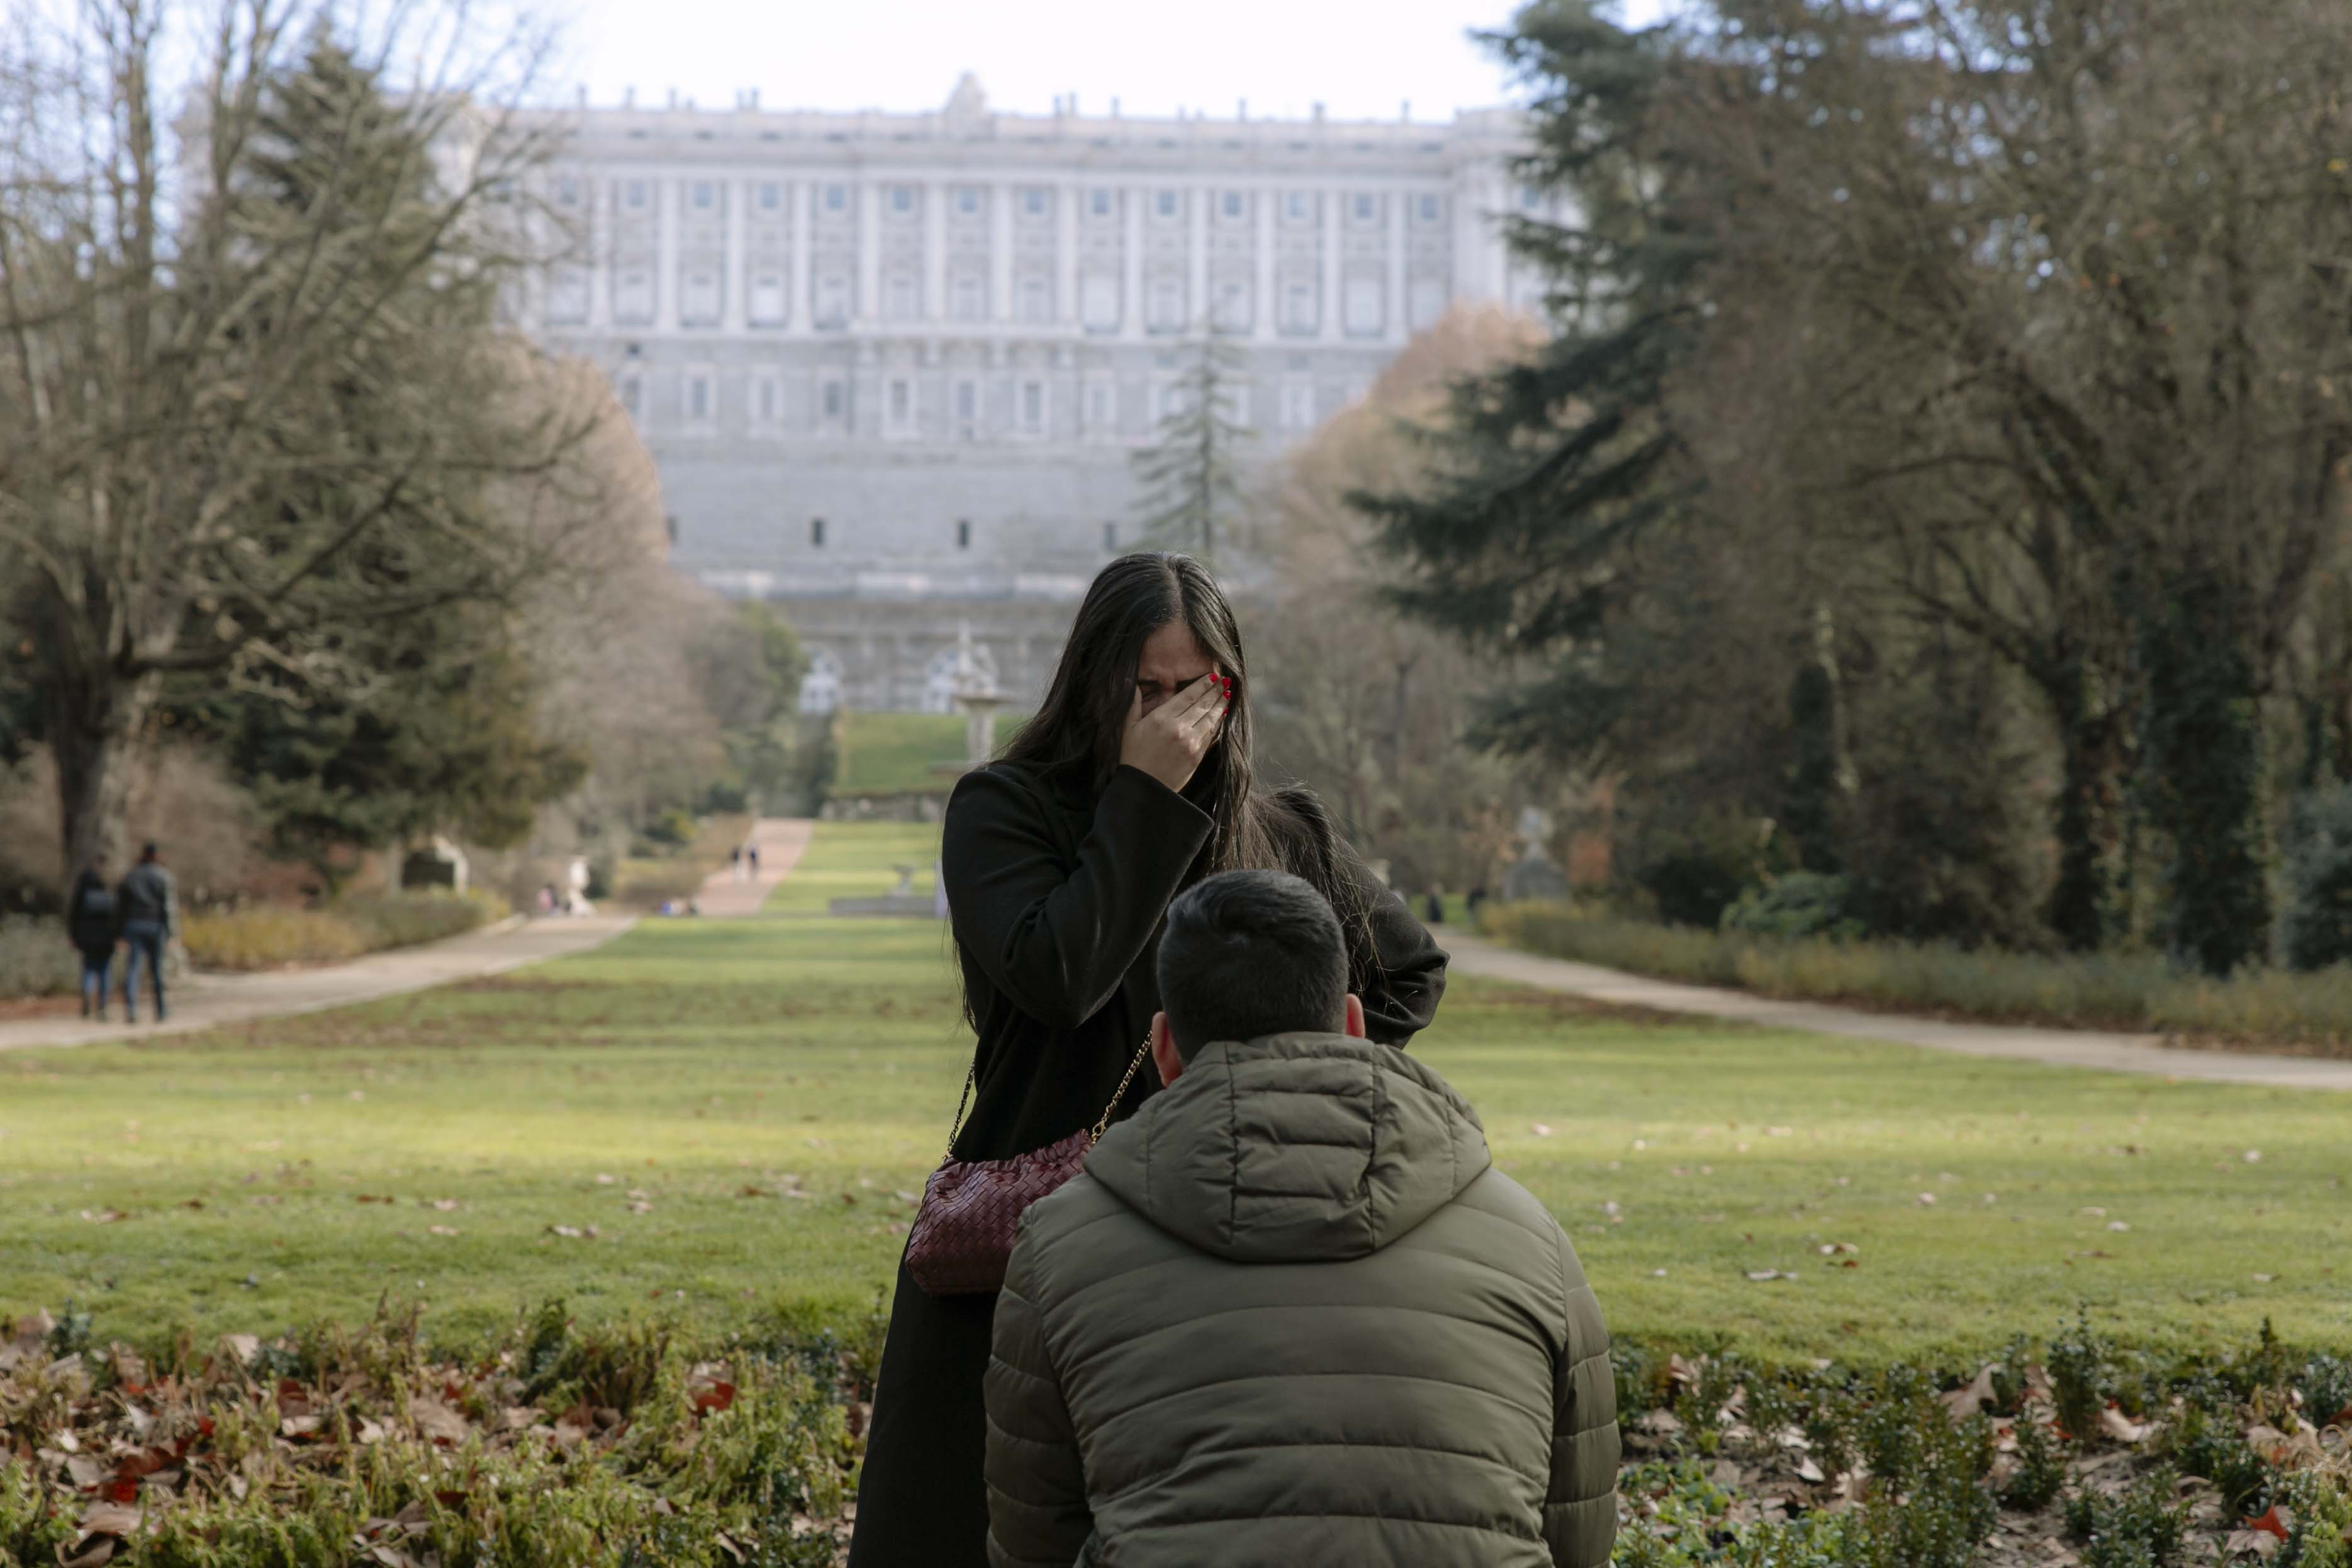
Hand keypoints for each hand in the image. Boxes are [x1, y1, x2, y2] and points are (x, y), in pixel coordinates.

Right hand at [1118, 672, 1228, 794]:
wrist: (1143, 788)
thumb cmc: (1133, 757)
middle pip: (1203, 704)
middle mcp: (1178, 728)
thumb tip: (1133, 684)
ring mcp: (1190, 743)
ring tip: (1227, 695)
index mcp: (1161, 718)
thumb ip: (1133, 704)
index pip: (1188, 695)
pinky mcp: (1197, 756)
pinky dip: (1218, 723)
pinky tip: (1221, 716)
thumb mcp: (1127, 728)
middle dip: (1215, 690)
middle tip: (1225, 681)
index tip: (1212, 676)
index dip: (1203, 684)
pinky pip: (1211, 735)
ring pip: (1211, 718)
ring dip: (1220, 705)